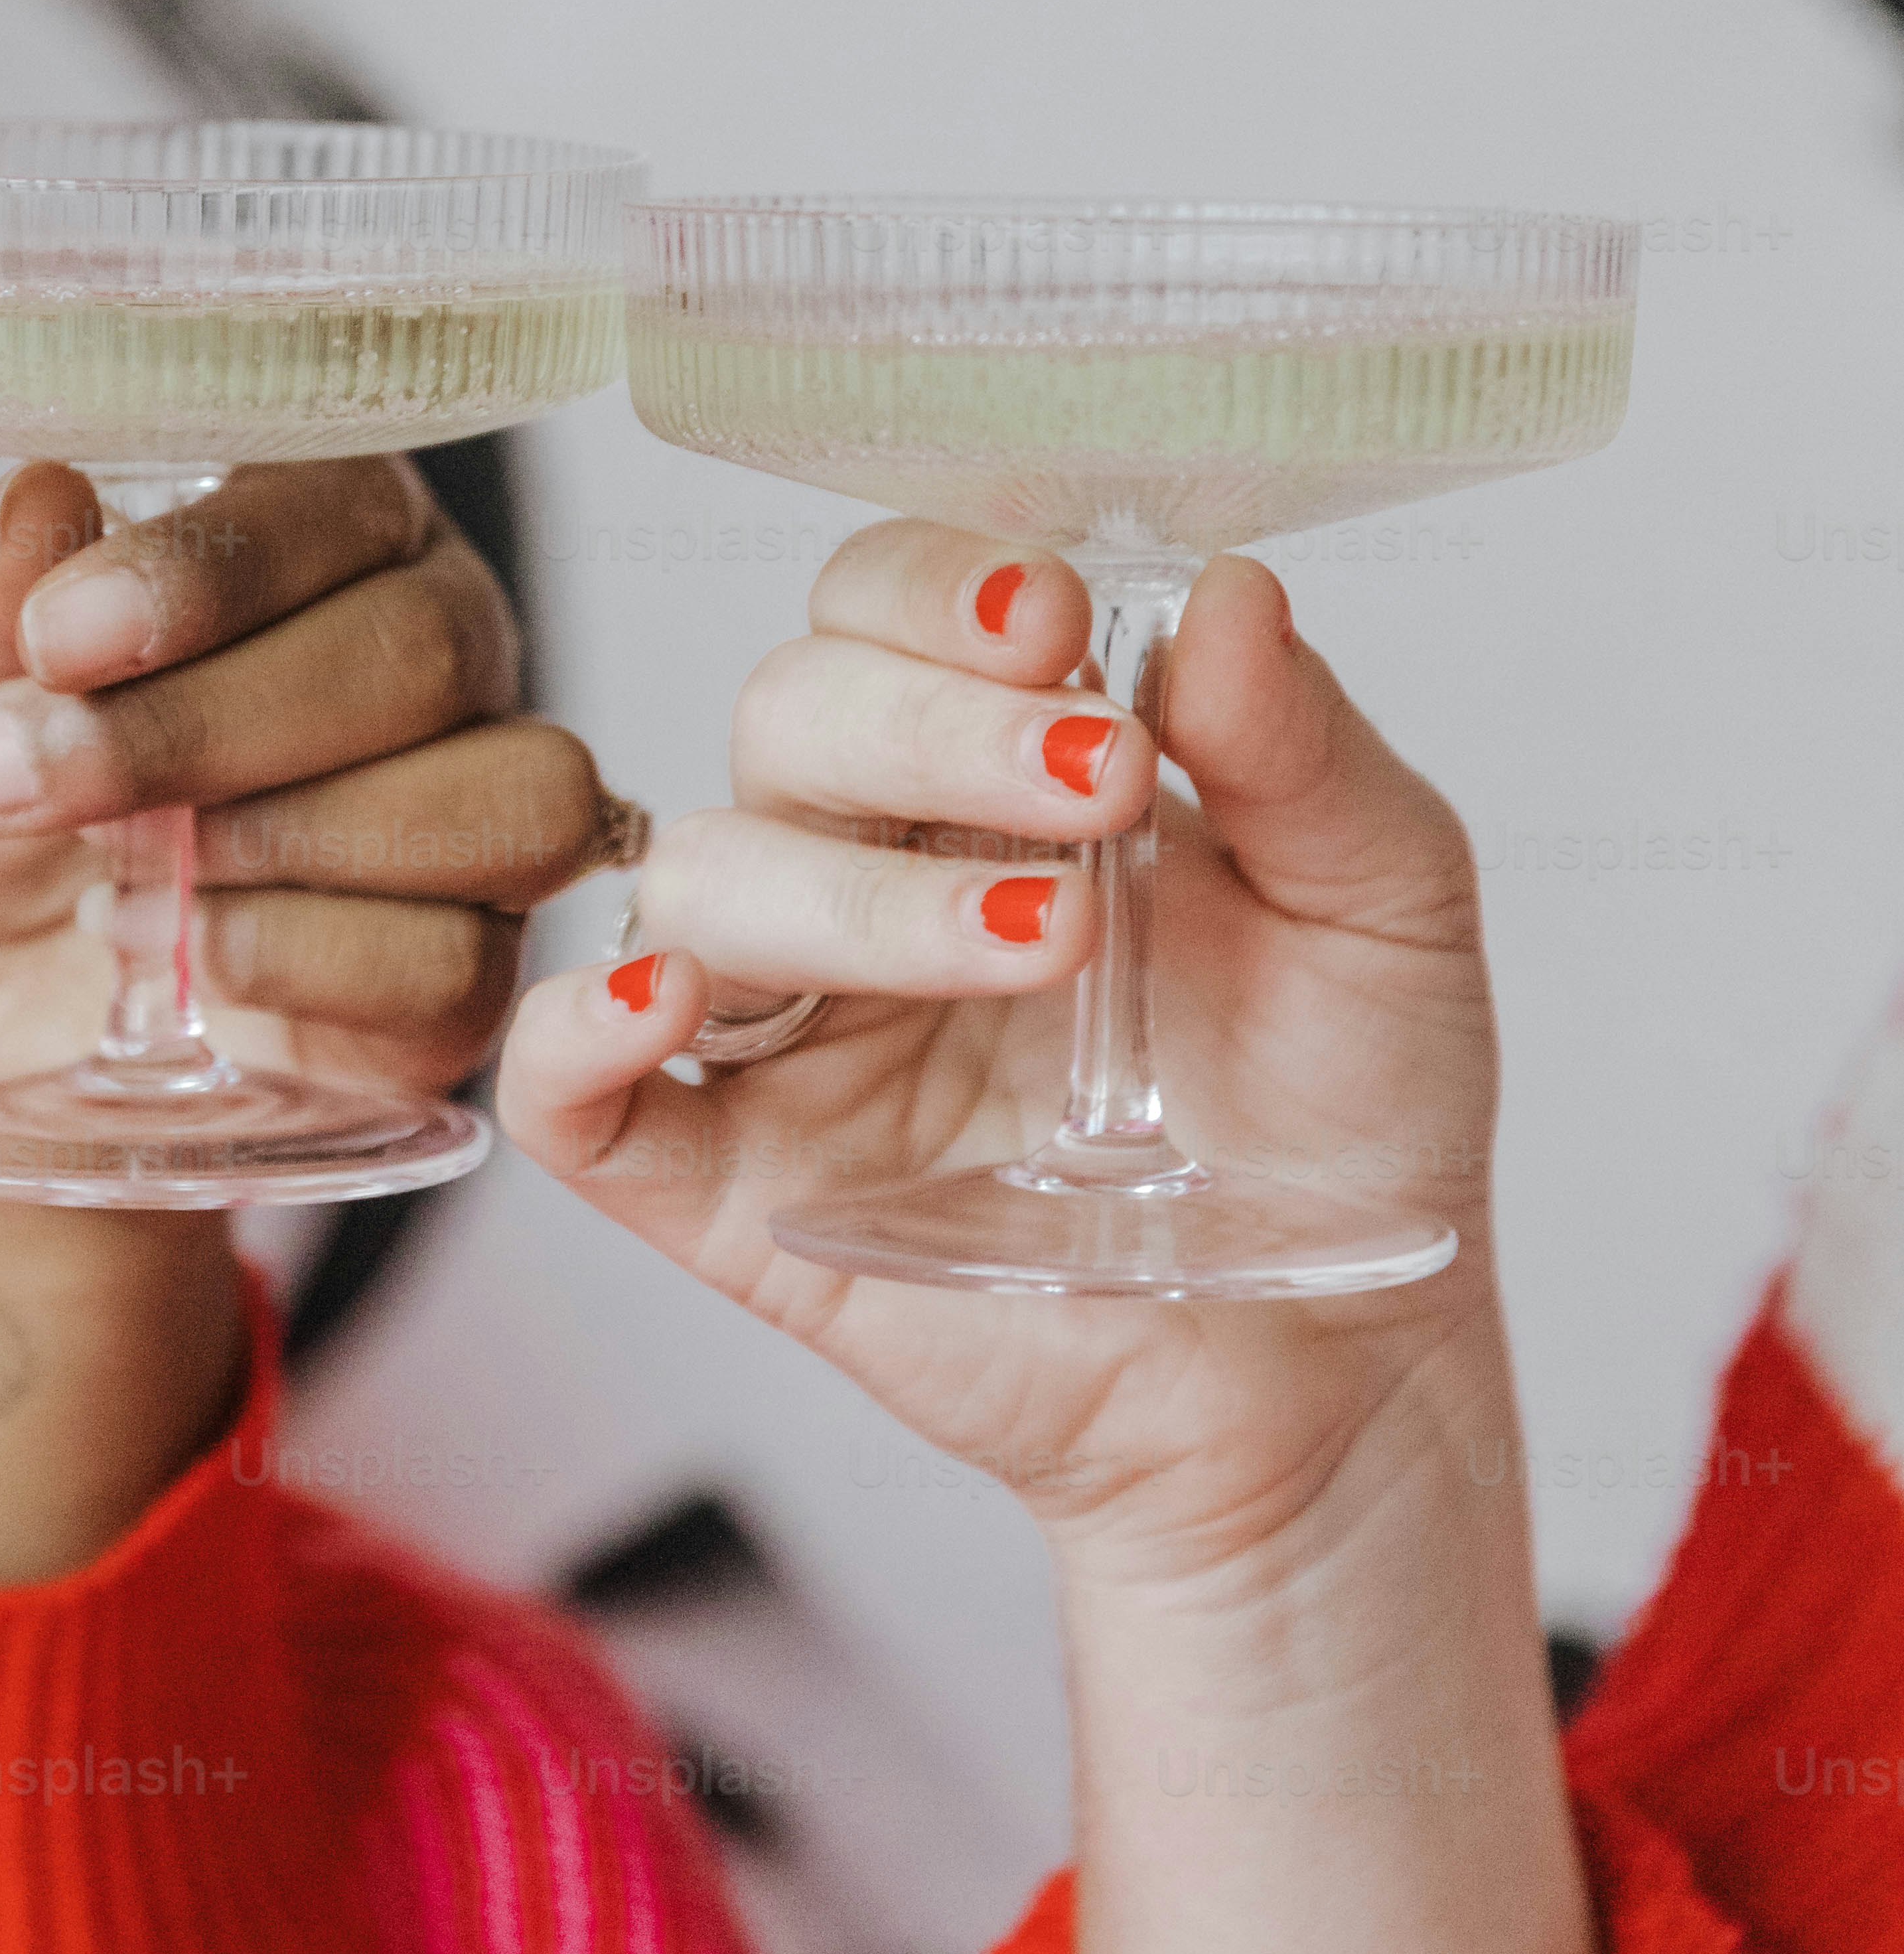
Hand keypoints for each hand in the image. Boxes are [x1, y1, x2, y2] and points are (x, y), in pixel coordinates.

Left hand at [0, 454, 614, 1582]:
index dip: (211, 566)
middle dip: (206, 726)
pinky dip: (300, 959)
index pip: (340, 501)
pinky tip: (179, 957)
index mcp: (325, 532)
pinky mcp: (466, 982)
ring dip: (282, 838)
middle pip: (426, 650)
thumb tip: (44, 505)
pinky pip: (459, 960)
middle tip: (32, 781)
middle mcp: (438, 653)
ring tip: (111, 874)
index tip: (56, 638)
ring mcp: (473, 818)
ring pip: (499, 796)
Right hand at [500, 531, 1497, 1587]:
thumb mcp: (1386, 905)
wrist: (1341, 1365)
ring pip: (701, 885)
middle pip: (787, 716)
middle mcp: (869, 872)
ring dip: (852, 891)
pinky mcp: (741, 1191)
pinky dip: (578, 1033)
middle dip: (928, 726)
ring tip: (1044, 944)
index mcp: (997, 774)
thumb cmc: (1348, 1118)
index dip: (937, 590)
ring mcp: (796, 1034)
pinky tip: (677, 1010)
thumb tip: (1225, 588)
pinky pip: (567, 1096)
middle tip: (1097, 784)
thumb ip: (1302, 749)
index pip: (885, 609)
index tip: (1061, 619)